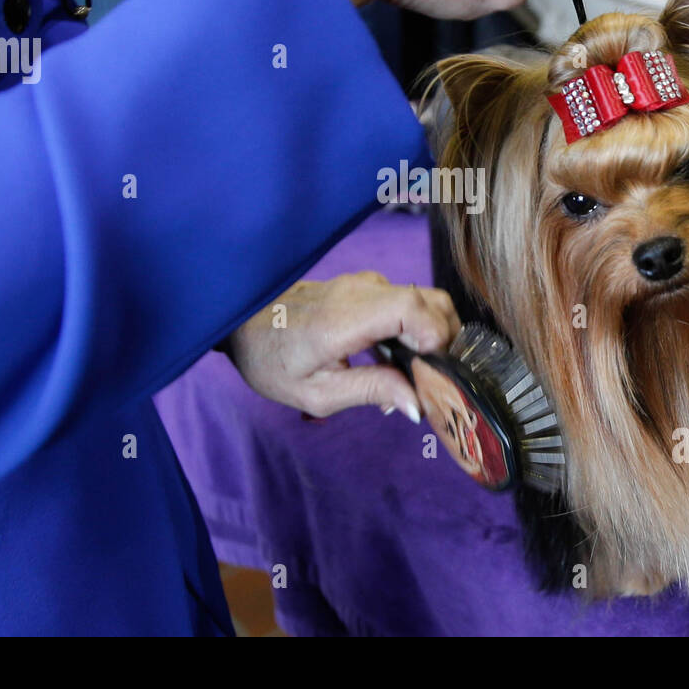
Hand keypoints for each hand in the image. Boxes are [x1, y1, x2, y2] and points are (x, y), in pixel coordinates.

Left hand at [226, 272, 460, 421]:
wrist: (242, 321)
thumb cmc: (272, 359)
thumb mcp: (317, 393)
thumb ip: (371, 392)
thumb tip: (419, 404)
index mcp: (345, 318)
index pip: (413, 308)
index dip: (436, 338)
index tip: (433, 372)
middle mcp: (360, 291)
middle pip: (430, 301)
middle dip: (446, 340)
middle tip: (437, 379)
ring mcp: (364, 284)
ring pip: (423, 298)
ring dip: (433, 334)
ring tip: (420, 373)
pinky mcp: (366, 286)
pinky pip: (407, 301)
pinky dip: (418, 328)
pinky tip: (403, 360)